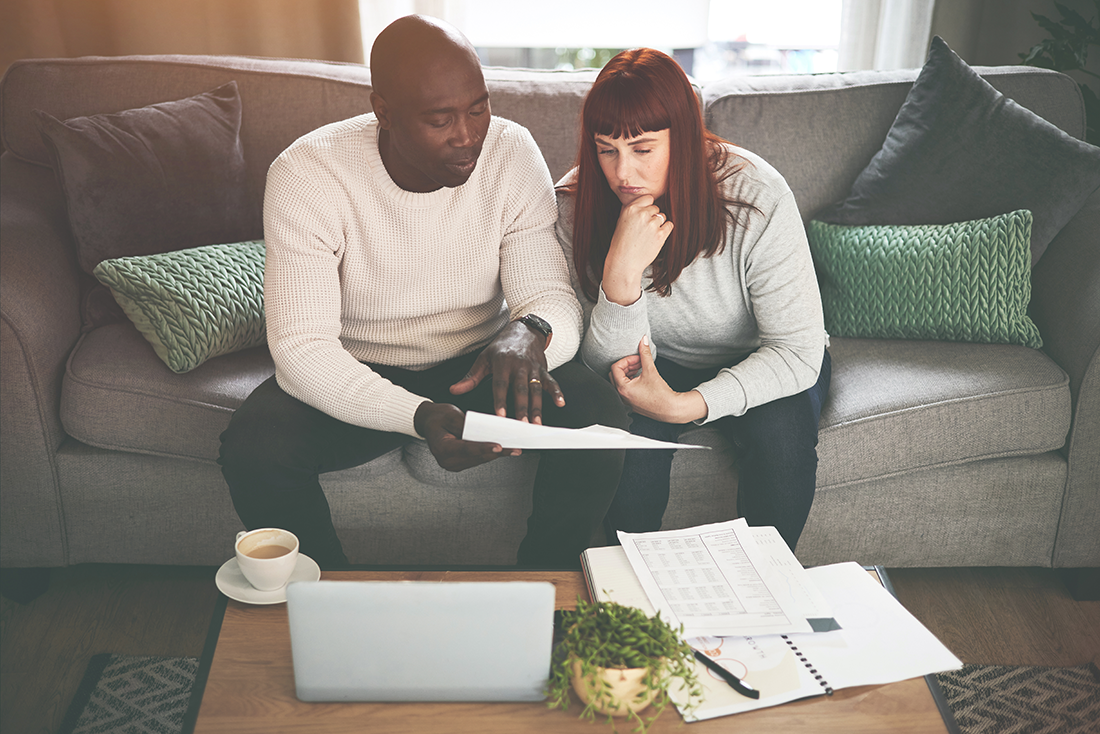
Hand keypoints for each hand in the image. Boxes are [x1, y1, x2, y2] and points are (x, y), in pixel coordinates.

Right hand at [413, 402, 518, 471]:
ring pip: (479, 460)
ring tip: (514, 449)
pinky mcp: (460, 463)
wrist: (428, 422)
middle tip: (515, 448)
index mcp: (441, 448)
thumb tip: (484, 432)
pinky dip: (490, 454)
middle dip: (497, 453)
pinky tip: (504, 450)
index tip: (499, 447)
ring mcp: (453, 464)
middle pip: (476, 457)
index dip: (483, 448)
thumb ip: (466, 426)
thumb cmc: (438, 417)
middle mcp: (447, 461)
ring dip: (497, 455)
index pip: (466, 449)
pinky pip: (478, 459)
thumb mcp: (450, 415)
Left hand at [449, 320, 564, 422]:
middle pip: (520, 390)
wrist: (524, 330)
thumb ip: (471, 377)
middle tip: (522, 425)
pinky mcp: (543, 370)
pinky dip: (557, 392)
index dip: (500, 400)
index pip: (500, 384)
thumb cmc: (501, 348)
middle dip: (522, 408)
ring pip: (535, 390)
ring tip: (536, 424)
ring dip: (537, 407)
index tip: (500, 415)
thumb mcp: (484, 358)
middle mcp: (519, 365)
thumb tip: (454, 390)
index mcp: (502, 363)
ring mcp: (533, 368)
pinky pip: (551, 382)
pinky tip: (560, 404)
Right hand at [602, 195, 673, 305]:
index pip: (648, 198)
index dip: (647, 207)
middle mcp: (642, 214)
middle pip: (656, 208)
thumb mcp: (621, 221)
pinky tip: (656, 237)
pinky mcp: (661, 235)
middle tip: (644, 229)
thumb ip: (631, 210)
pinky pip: (669, 225)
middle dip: (652, 216)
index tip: (644, 215)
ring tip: (648, 235)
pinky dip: (665, 231)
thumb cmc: (621, 243)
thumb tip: (643, 201)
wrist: (624, 262)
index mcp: (631, 209)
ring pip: (663, 217)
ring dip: (659, 224)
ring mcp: (652, 224)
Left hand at [609, 336, 707, 423]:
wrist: (670, 409)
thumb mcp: (651, 370)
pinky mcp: (630, 403)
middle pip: (615, 374)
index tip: (638, 358)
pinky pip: (624, 389)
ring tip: (641, 368)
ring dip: (628, 372)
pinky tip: (641, 377)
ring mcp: (625, 401)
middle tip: (639, 362)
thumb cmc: (660, 394)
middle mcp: (621, 396)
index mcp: (622, 388)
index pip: (616, 367)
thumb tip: (643, 340)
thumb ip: (645, 354)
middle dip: (627, 365)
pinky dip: (630, 380)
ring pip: (619, 381)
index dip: (627, 359)